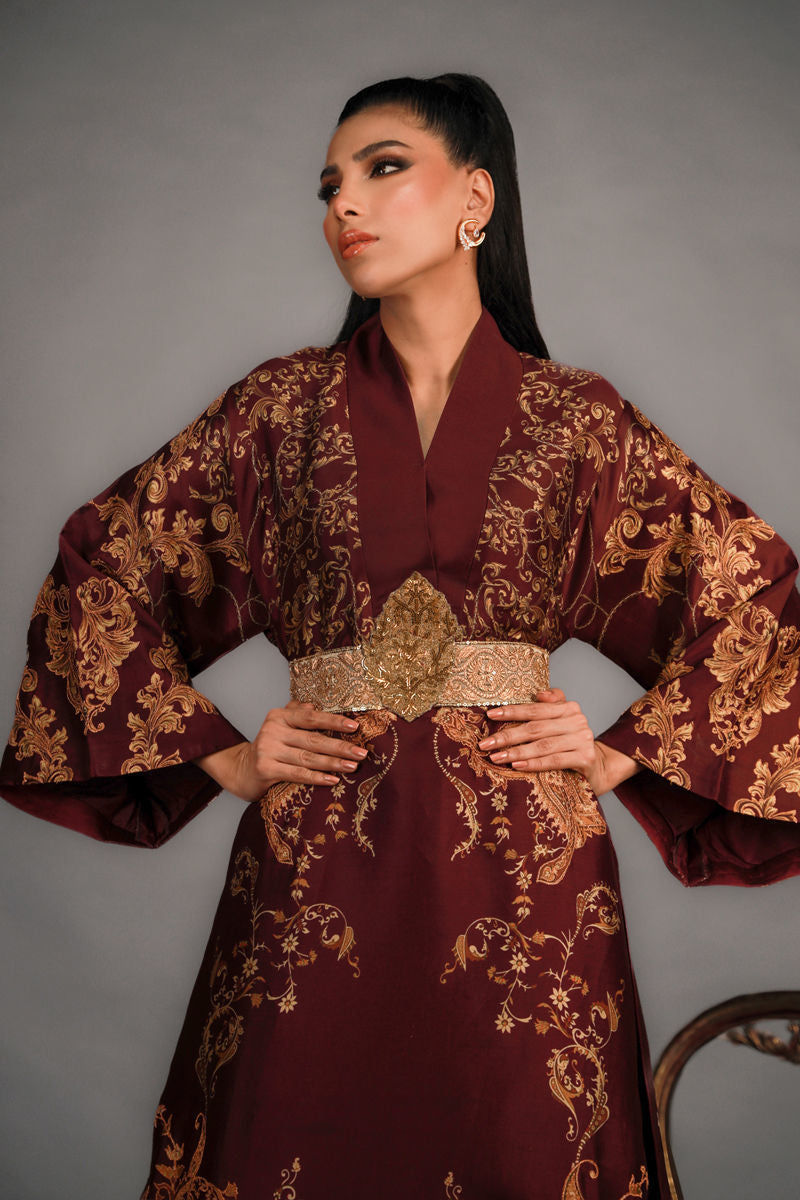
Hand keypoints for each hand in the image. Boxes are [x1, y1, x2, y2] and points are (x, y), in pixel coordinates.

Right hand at [194, 700, 367, 800]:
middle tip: (361, 753)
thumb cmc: (269, 747)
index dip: (334, 722)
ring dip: (333, 763)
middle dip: (340, 746)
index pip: (311, 718)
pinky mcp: (265, 769)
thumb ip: (297, 713)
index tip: (355, 727)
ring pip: (308, 758)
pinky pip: (297, 774)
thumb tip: (315, 705)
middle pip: (313, 739)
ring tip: (353, 766)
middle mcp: (272, 730)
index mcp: (279, 716)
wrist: (241, 769)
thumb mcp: (281, 726)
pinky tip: (333, 780)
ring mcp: (268, 750)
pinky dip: (317, 777)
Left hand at [477, 688, 637, 795]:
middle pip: (535, 728)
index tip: (490, 715)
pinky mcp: (585, 757)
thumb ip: (551, 704)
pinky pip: (554, 760)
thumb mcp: (562, 721)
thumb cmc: (570, 742)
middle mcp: (578, 720)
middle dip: (507, 736)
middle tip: (486, 743)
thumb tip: (538, 693)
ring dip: (516, 752)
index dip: (512, 711)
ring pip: (543, 745)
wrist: (597, 766)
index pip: (535, 709)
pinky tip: (517, 765)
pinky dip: (534, 763)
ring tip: (496, 757)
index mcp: (569, 707)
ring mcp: (583, 739)